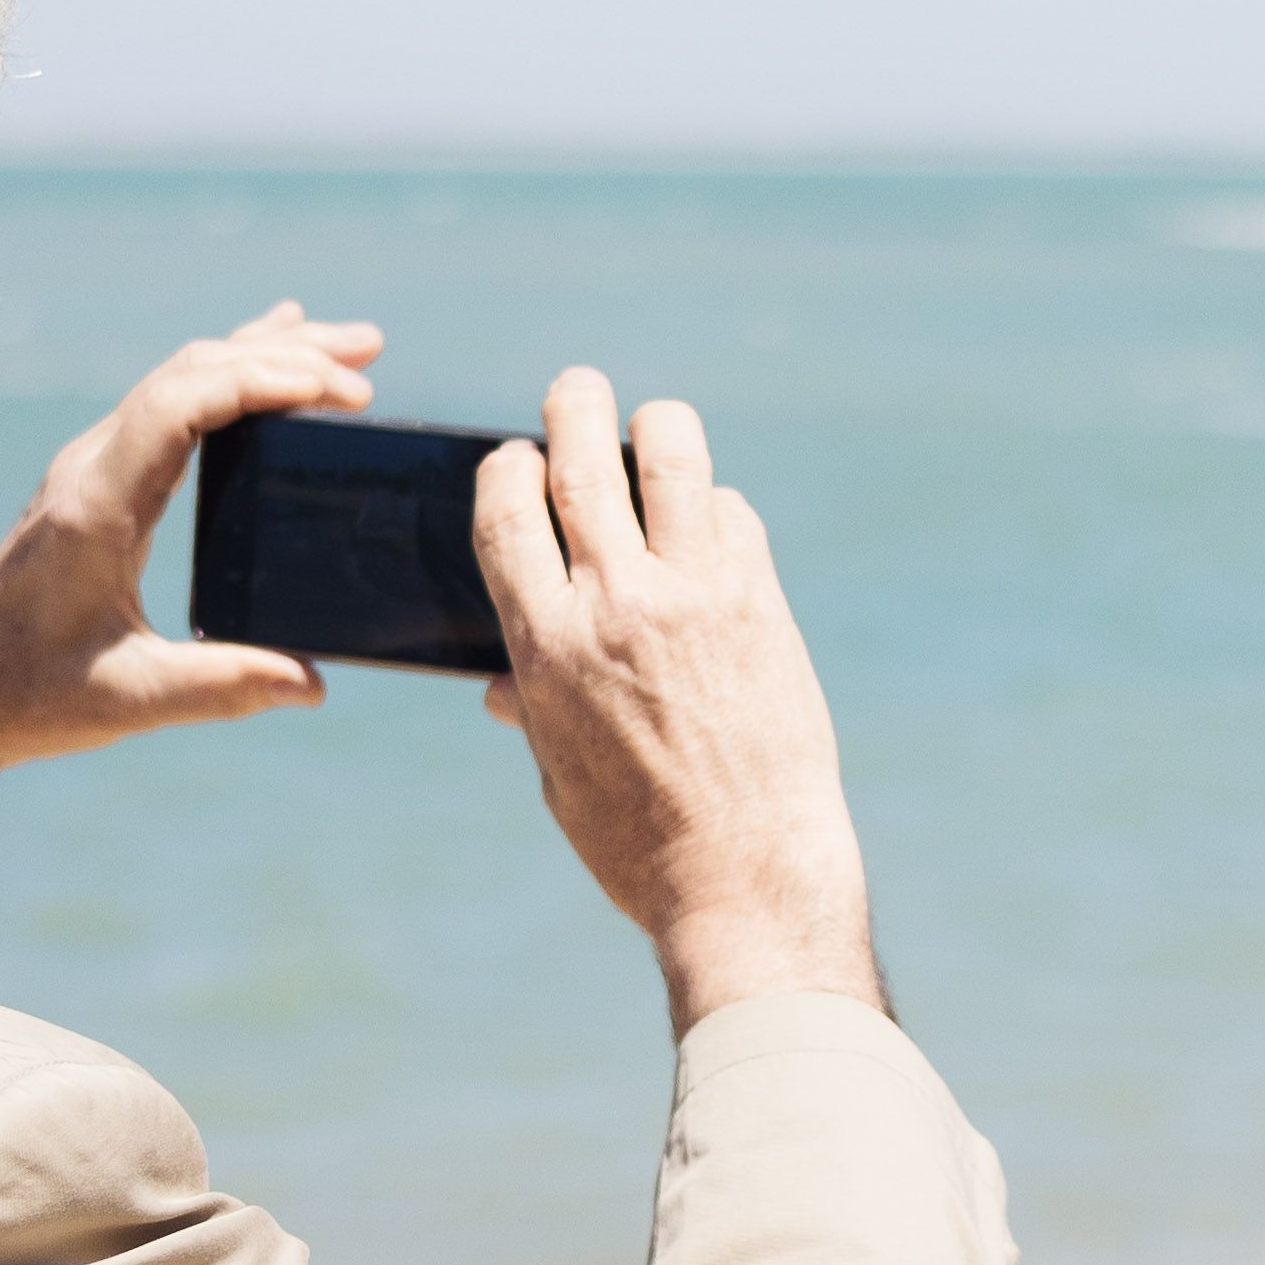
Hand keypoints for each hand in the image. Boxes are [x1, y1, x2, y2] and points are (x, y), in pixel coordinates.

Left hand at [0, 305, 380, 897]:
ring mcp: (93, 465)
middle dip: (282, 353)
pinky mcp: (99, 477)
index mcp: (95, 507)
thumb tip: (311, 682)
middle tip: (370, 354)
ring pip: (182, 376)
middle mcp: (90, 468)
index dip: (257, 381)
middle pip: (190, 372)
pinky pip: (171, 400)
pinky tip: (272, 353)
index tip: (333, 388)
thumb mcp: (130, 700)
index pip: (177, 406)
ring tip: (350, 346)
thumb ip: (220, 688)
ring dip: (263, 352)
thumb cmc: (31, 696)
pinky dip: (231, 372)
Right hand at [473, 367, 882, 1031]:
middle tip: (575, 387)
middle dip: (571, 403)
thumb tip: (502, 687)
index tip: (515, 460)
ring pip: (672, 454)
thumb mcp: (560, 778)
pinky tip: (709, 528)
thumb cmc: (639, 843)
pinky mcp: (762, 601)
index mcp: (546, 643)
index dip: (506, 465)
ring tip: (651, 428)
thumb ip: (535, 709)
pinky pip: (734, 515)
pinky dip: (715, 507)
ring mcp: (696, 593)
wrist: (747, 877)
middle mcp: (617, 602)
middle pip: (581, 454)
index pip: (507, 507)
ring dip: (654, 426)